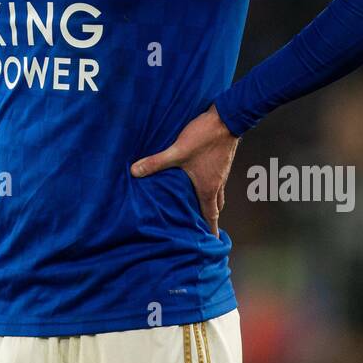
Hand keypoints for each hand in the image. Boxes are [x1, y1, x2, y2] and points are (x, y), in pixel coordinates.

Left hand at [130, 105, 238, 237]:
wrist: (227, 118)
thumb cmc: (205, 138)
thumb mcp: (177, 151)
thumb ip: (156, 163)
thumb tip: (135, 171)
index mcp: (209, 188)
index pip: (211, 216)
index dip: (211, 231)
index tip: (213, 243)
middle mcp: (217, 183)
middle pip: (215, 206)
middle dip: (208, 217)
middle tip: (200, 226)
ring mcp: (221, 172)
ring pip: (216, 193)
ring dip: (209, 201)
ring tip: (196, 204)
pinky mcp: (221, 161)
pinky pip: (216, 180)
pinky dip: (209, 185)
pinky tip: (197, 179)